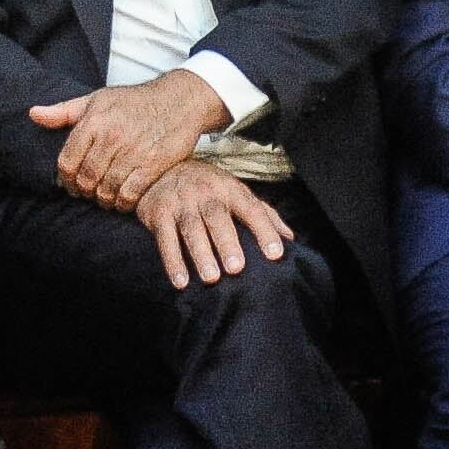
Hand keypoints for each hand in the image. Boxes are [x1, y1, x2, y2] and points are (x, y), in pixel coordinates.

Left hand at [29, 66, 228, 210]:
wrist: (178, 101)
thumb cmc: (133, 101)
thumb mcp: (96, 99)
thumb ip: (63, 111)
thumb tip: (33, 114)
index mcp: (94, 121)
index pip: (67, 161)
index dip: (64, 179)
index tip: (69, 183)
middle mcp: (111, 137)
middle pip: (86, 179)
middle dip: (83, 191)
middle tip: (87, 192)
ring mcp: (133, 152)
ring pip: (106, 190)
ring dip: (102, 199)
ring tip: (104, 197)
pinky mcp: (153, 166)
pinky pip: (130, 194)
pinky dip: (123, 203)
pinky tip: (122, 200)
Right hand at [137, 160, 295, 287]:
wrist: (161, 167)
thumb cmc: (208, 186)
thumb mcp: (236, 191)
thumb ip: (263, 213)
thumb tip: (290, 239)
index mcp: (229, 188)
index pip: (251, 208)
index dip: (264, 230)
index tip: (276, 254)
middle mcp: (205, 193)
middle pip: (217, 217)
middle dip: (227, 242)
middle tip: (237, 268)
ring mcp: (180, 202)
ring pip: (190, 228)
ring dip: (200, 253)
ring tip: (211, 278)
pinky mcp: (157, 213)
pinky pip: (165, 238)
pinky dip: (172, 260)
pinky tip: (181, 281)